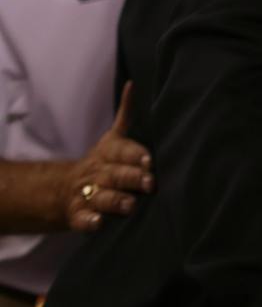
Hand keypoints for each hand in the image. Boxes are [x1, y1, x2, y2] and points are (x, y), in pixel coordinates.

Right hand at [61, 82, 153, 230]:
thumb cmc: (103, 163)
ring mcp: (87, 194)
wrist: (66, 188)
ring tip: (130, 205)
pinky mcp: (79, 215)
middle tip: (149, 183)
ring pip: (102, 197)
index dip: (135, 156)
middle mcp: (97, 173)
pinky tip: (98, 223)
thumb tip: (133, 84)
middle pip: (115, 175)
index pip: (122, 151)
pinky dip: (90, 222)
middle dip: (132, 178)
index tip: (149, 160)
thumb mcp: (113, 138)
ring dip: (116, 200)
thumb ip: (126, 114)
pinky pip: (83, 220)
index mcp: (107, 153)